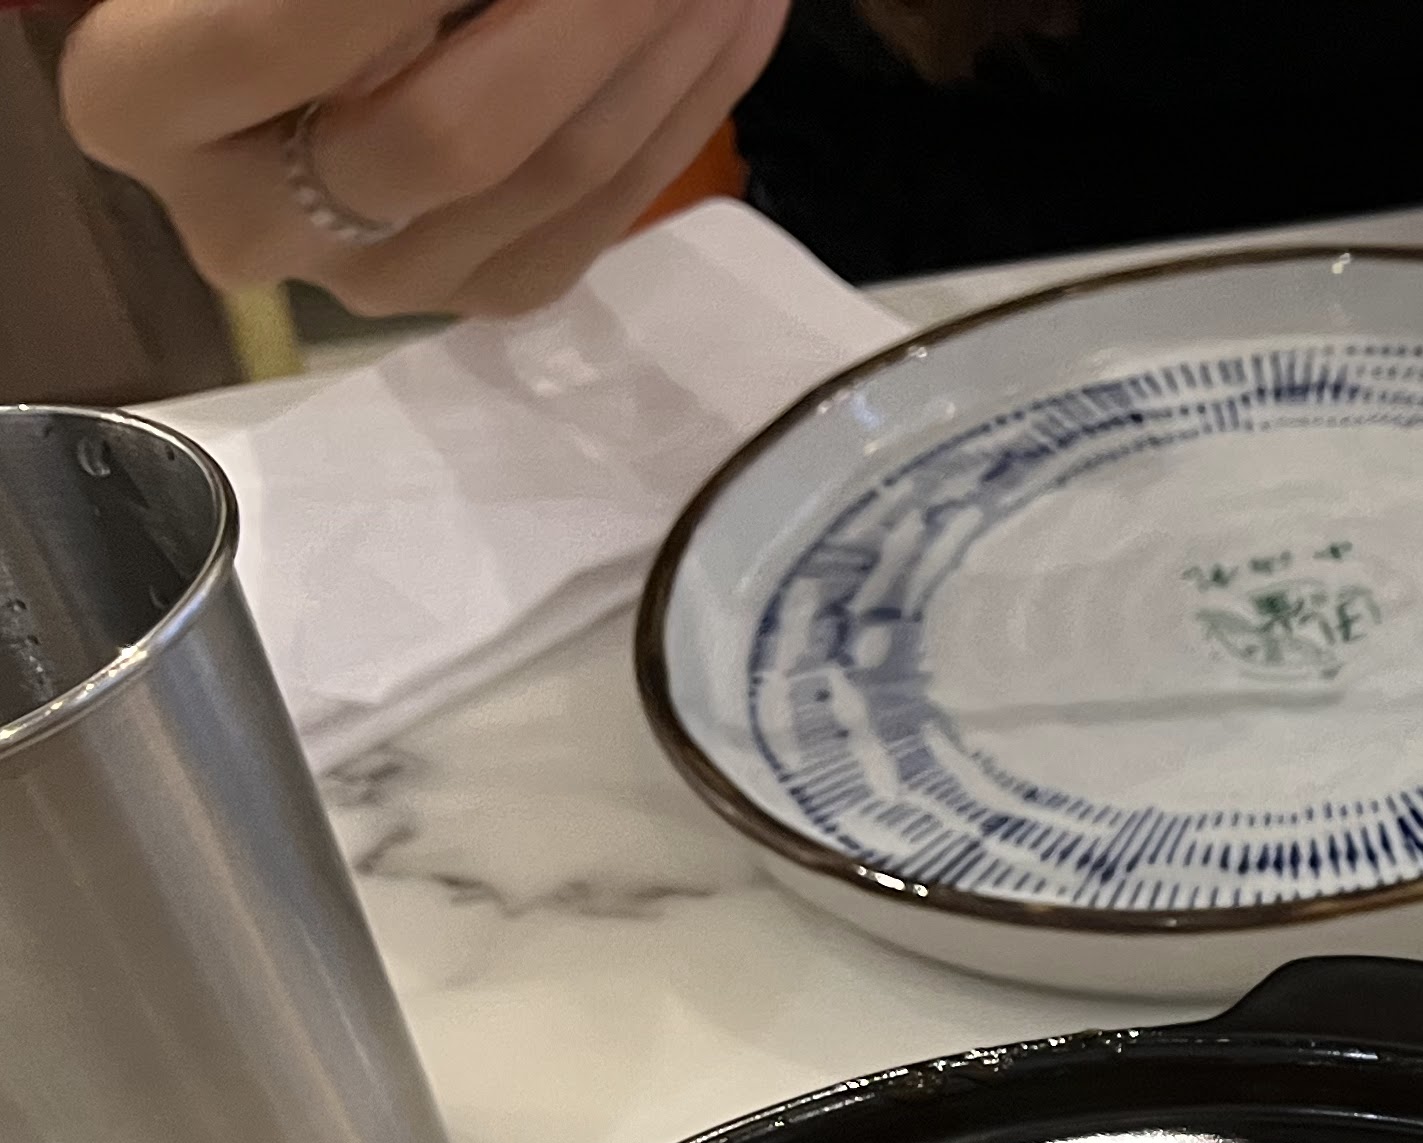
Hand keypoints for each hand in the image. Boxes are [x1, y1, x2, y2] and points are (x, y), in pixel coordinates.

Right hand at [60, 0, 790, 319]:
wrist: (295, 24)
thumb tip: (474, 5)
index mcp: (140, 101)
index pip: (286, 35)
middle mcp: (247, 221)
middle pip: (450, 133)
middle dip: (586, 16)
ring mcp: (375, 278)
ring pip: (556, 171)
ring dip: (666, 43)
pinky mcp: (483, 291)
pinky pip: (609, 211)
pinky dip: (690, 98)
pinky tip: (739, 10)